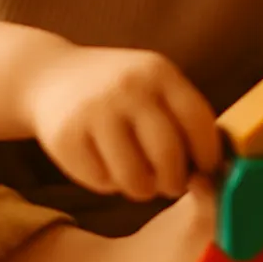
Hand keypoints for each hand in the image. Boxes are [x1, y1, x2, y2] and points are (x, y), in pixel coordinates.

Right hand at [22, 46, 222, 201]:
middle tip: (169, 184)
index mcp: (158, 72)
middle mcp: (128, 88)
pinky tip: (106, 167)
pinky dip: (109, 185)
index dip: (208, 155)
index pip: (198, 122)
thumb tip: (214, 171)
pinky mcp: (67, 137)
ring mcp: (95, 111)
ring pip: (135, 178)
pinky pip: (102, 182)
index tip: (205, 170)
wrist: (48, 75)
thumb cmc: (116, 90)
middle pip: (169, 156)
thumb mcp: (150, 83)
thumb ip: (180, 115)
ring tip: (139, 180)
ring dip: (142, 190)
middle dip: (174, 181)